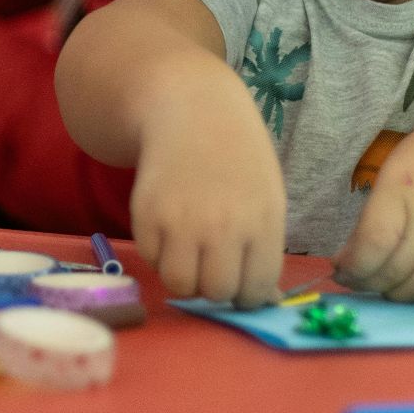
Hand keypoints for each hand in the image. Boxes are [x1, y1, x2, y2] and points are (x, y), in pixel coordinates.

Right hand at [129, 99, 286, 308]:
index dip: (248, 294)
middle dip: (216, 285)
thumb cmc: (239, 159)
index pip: (256, 289)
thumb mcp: (267, 199)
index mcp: (262, 222)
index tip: (241, 281)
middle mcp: (221, 227)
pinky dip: (159, 252)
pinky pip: (151, 259)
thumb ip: (265, 250)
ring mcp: (180, 222)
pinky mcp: (146, 216)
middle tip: (213, 263)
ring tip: (189, 251)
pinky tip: (170, 226)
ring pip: (180, 285)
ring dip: (185, 275)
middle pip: (216, 292)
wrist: (192, 111)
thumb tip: (264, 300)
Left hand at [334, 110, 413, 300]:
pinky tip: (407, 278)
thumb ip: (372, 217)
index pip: (374, 244)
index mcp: (404, 189)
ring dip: (393, 291)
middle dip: (365, 282)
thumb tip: (349, 259)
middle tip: (353, 279)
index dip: (353, 266)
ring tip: (379, 281)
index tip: (339, 269)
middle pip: (394, 271)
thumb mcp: (392, 173)